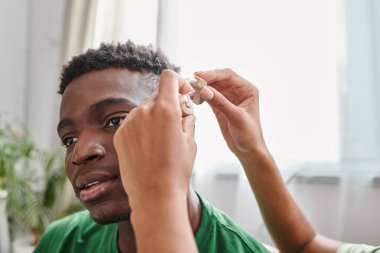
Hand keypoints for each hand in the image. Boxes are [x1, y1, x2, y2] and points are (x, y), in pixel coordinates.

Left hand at [113, 69, 195, 204]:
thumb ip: (187, 117)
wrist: (154, 194)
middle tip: (177, 122)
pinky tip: (148, 146)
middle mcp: (144, 110)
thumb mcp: (190, 141)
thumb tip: (184, 108)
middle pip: (157, 94)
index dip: (178, 82)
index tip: (183, 94)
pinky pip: (133, 122)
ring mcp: (129, 122)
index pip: (169, 77)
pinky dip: (142, 127)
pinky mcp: (119, 134)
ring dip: (154, 115)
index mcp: (166, 108)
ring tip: (162, 139)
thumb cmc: (177, 169)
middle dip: (168, 103)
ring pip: (144, 109)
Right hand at [195, 68, 267, 160]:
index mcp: (247, 89)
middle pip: (219, 79)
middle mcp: (238, 91)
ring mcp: (229, 98)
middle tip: (192, 82)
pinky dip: (201, 96)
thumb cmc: (249, 135)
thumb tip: (204, 90)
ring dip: (202, 87)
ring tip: (191, 90)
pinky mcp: (220, 106)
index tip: (199, 76)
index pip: (228, 75)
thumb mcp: (236, 117)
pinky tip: (195, 98)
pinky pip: (209, 96)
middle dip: (205, 80)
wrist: (248, 151)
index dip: (213, 74)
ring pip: (213, 87)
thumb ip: (220, 103)